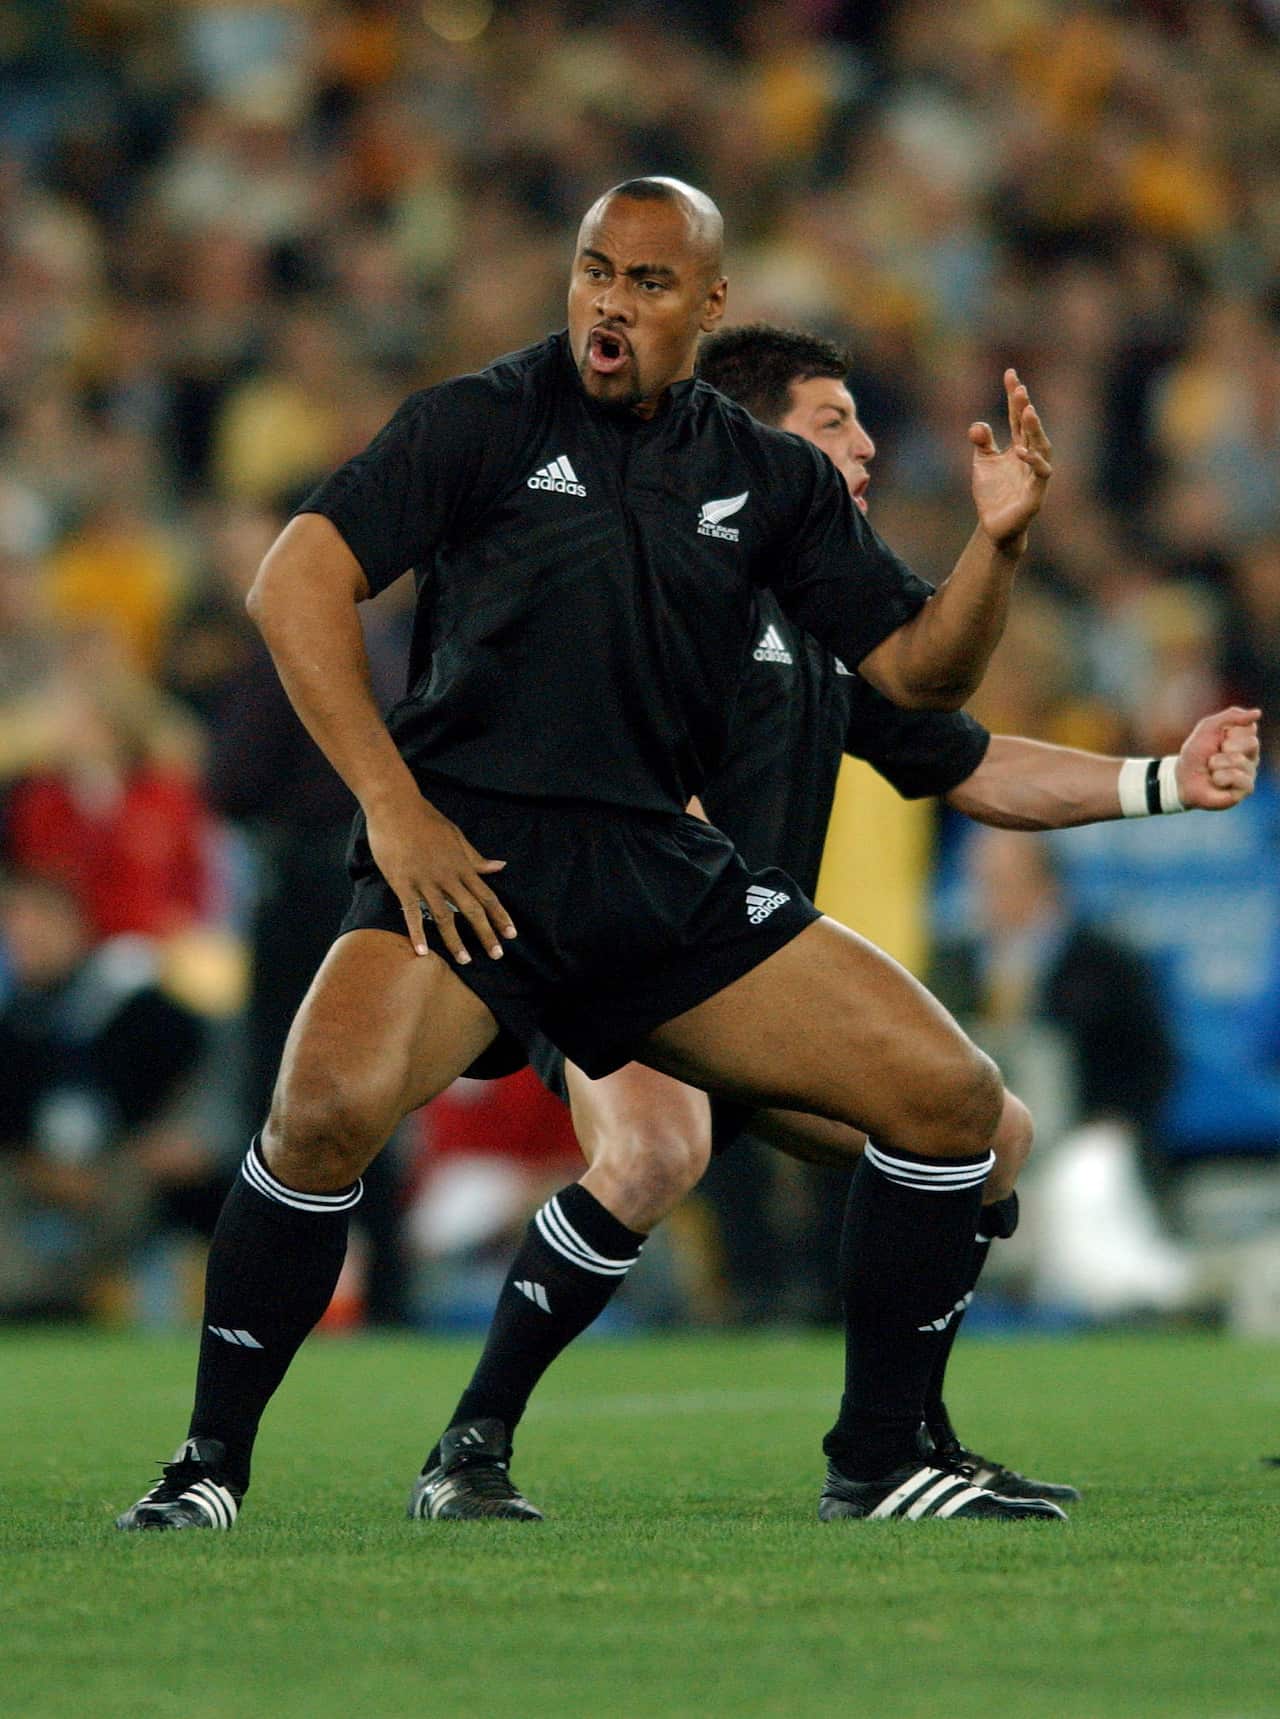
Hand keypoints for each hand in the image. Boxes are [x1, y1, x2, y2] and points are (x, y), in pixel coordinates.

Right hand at [365, 791, 515, 962]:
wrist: (395, 805)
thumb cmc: (426, 818)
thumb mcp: (456, 835)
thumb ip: (476, 857)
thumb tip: (500, 866)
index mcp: (462, 865)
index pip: (487, 895)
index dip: (500, 916)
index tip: (511, 934)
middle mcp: (448, 875)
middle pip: (472, 909)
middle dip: (486, 933)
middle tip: (497, 955)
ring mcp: (425, 880)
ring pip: (444, 915)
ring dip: (455, 940)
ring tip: (465, 960)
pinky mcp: (403, 882)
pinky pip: (411, 912)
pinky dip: (417, 932)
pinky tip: (422, 951)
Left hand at [969, 369, 1052, 550]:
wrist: (994, 526)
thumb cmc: (992, 493)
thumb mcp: (983, 463)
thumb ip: (982, 442)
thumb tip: (978, 425)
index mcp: (1018, 446)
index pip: (1017, 416)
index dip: (1014, 396)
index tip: (1010, 373)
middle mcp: (1031, 457)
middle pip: (1031, 428)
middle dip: (1026, 408)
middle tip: (1020, 389)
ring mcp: (1036, 474)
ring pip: (1042, 447)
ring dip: (1035, 429)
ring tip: (1028, 410)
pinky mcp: (1036, 493)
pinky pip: (1040, 474)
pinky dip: (1034, 461)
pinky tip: (1023, 451)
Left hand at [1175, 706, 1260, 809]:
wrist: (1183, 779)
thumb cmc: (1196, 753)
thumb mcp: (1207, 727)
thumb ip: (1231, 716)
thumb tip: (1257, 713)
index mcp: (1245, 738)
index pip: (1249, 728)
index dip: (1229, 733)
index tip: (1217, 740)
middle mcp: (1252, 754)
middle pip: (1251, 743)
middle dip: (1226, 748)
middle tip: (1213, 757)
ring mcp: (1250, 771)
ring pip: (1240, 761)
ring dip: (1218, 764)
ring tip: (1212, 770)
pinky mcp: (1246, 789)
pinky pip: (1241, 779)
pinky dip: (1222, 778)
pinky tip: (1217, 781)